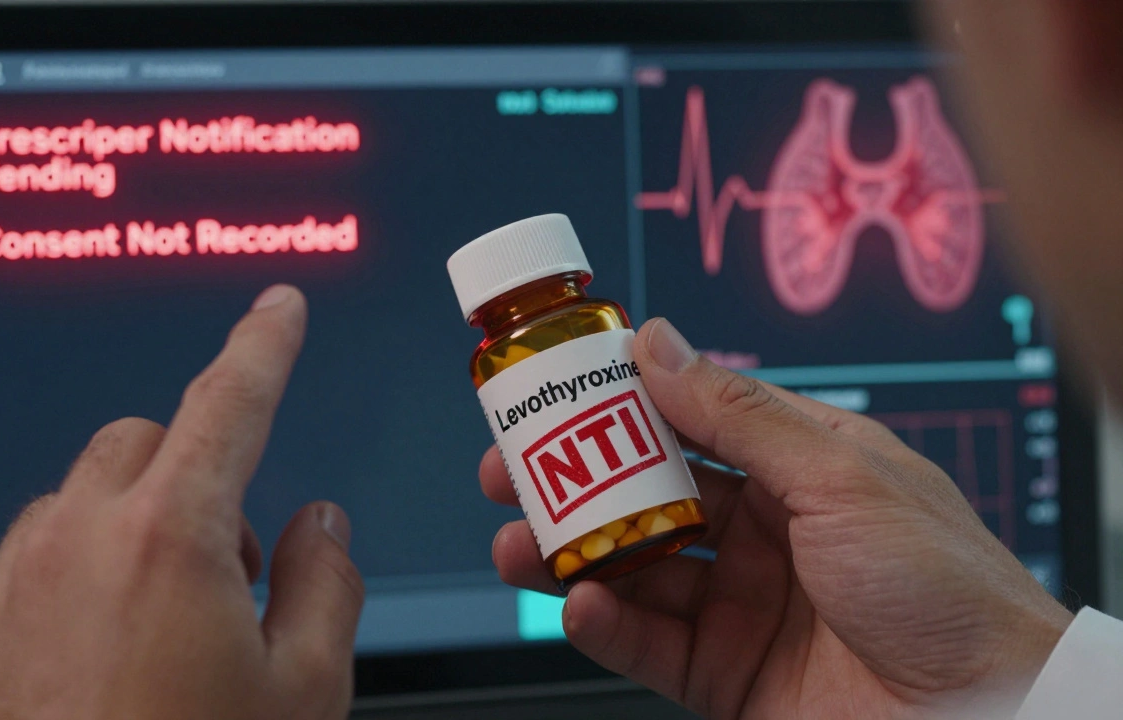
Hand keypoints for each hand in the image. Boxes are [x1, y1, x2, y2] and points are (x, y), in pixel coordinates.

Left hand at [0, 285, 364, 719]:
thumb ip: (326, 578)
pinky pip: (27, 567)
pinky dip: (74, 582)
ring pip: (77, 501)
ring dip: (130, 527)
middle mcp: (75, 545)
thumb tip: (317, 522)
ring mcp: (11, 590)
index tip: (278, 310)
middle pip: (142, 442)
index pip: (230, 403)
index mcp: (170, 540)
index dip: (264, 346)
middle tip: (232, 562)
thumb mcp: (309, 690)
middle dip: (192, 472)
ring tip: (166, 623)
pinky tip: (104, 664)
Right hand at [481, 318, 1070, 718]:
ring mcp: (739, 605)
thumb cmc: (944, 586)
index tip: (554, 390)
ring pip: (632, 568)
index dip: (618, 405)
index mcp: (796, 468)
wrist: (989, 715)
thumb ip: (735, 414)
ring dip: (568, 553)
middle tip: (507, 469)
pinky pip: (645, 643)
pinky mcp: (724, 675)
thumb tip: (657, 344)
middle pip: (644, 496)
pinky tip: (580, 601)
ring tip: (515, 543)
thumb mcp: (836, 476)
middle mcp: (762, 532)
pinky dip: (603, 623)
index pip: (687, 421)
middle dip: (570, 483)